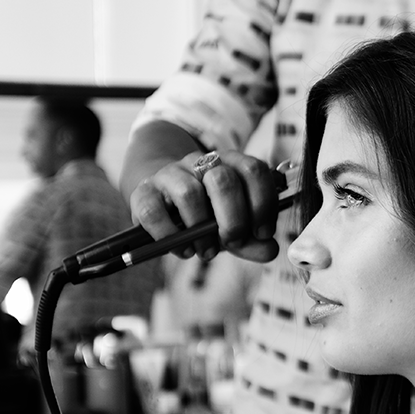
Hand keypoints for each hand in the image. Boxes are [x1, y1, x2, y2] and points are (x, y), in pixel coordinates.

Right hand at [130, 151, 279, 262]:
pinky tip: (183, 249)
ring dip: (201, 230)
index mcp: (231, 164)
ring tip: (207, 251)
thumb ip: (253, 240)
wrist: (163, 200)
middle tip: (233, 242)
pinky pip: (153, 211)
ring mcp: (171, 174)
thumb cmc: (207, 215)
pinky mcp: (144, 191)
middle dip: (233, 219)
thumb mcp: (233, 226)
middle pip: (223, 179)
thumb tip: (270, 250)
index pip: (253, 170)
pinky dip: (169, 235)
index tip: (262, 232)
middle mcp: (201, 163)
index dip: (262, 203)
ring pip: (189, 193)